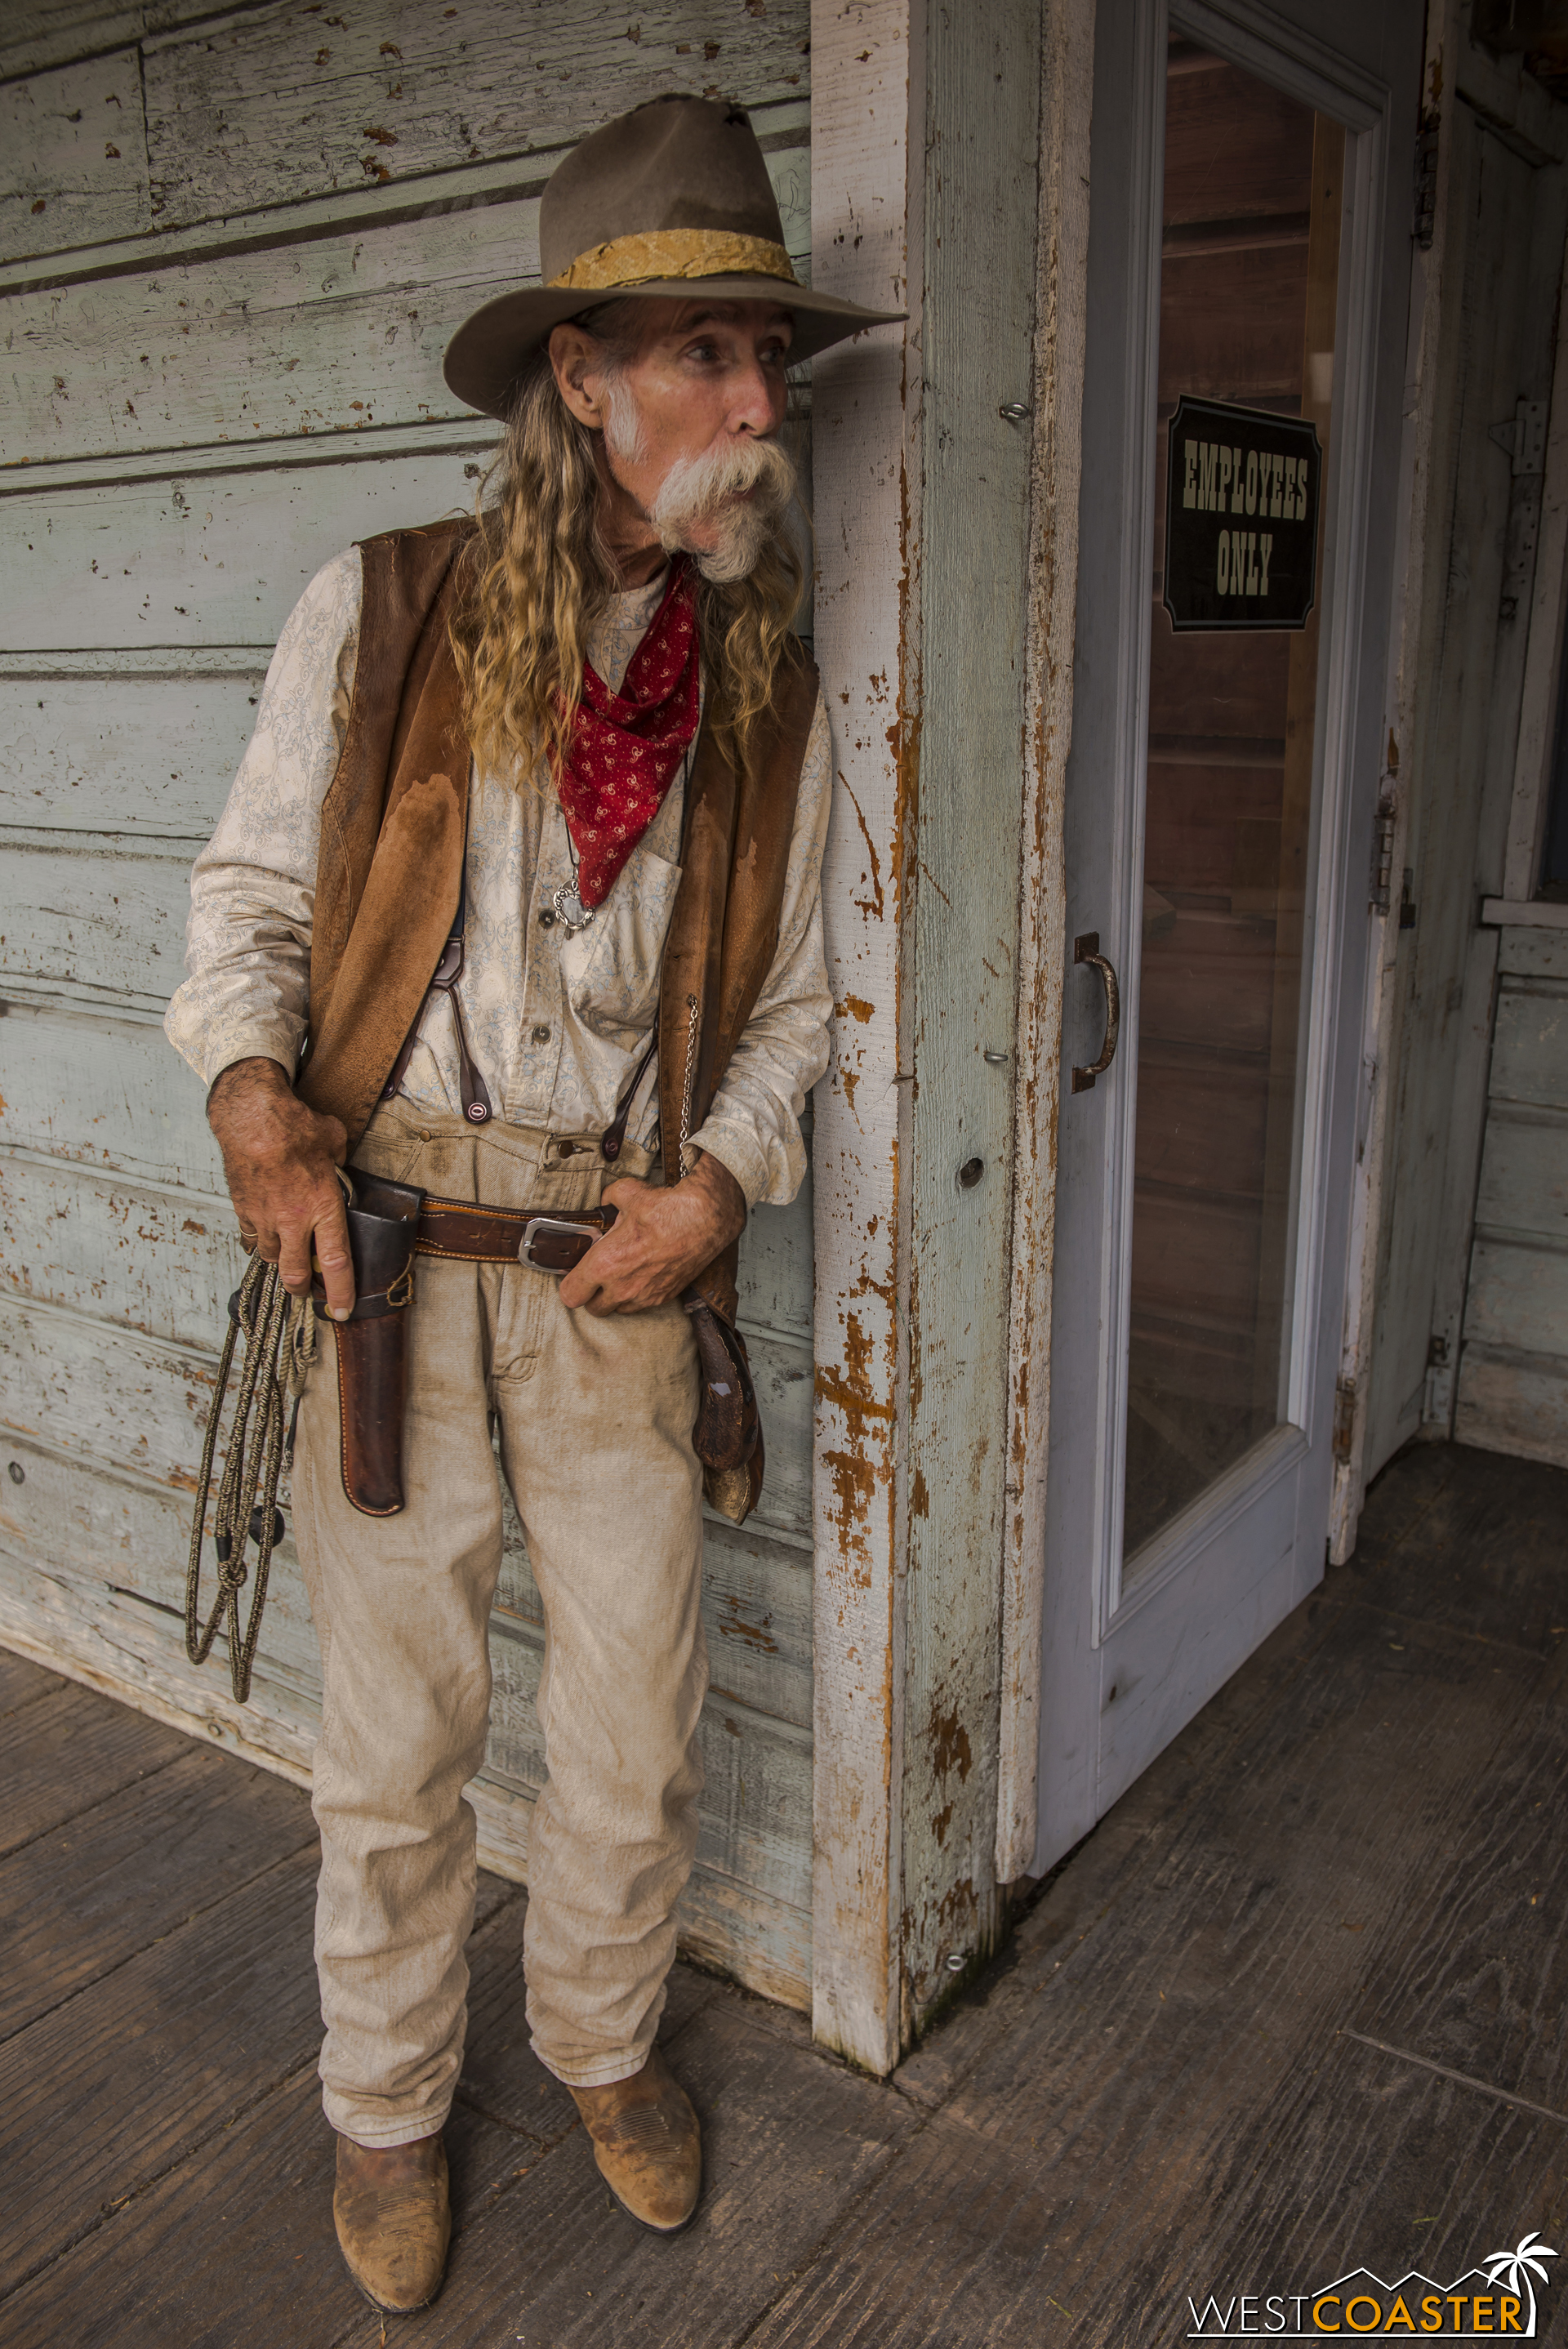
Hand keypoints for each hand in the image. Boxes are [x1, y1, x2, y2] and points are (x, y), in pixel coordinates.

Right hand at [207, 1057, 354, 1317]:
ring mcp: (265, 1218)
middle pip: (295, 1274)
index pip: (335, 1262)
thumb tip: (339, 1164)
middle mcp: (293, 1220)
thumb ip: (340, 1161)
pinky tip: (265, 1235)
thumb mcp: (334, 1141)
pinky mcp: (243, 1210)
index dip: (341, 1292)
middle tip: (309, 1290)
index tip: (342, 1309)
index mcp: (323, 1207)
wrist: (252, 1118)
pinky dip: (259, 1241)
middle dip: (303, 1289)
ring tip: (288, 1256)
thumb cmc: (294, 1126)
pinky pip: (251, 1238)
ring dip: (281, 1263)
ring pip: (271, 1258)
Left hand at [558, 1151, 746, 1316]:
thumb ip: (609, 1199)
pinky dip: (637, 1295)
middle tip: (598, 1273)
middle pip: (591, 1308)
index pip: (570, 1294)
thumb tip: (607, 1201)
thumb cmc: (668, 1209)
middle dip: (591, 1293)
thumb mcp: (628, 1193)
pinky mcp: (662, 1298)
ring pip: (617, 1310)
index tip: (574, 1273)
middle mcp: (621, 1287)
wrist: (706, 1220)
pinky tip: (643, 1274)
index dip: (569, 1284)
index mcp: (605, 1264)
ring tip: (622, 1273)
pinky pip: (640, 1306)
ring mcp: (643, 1297)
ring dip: (614, 1297)